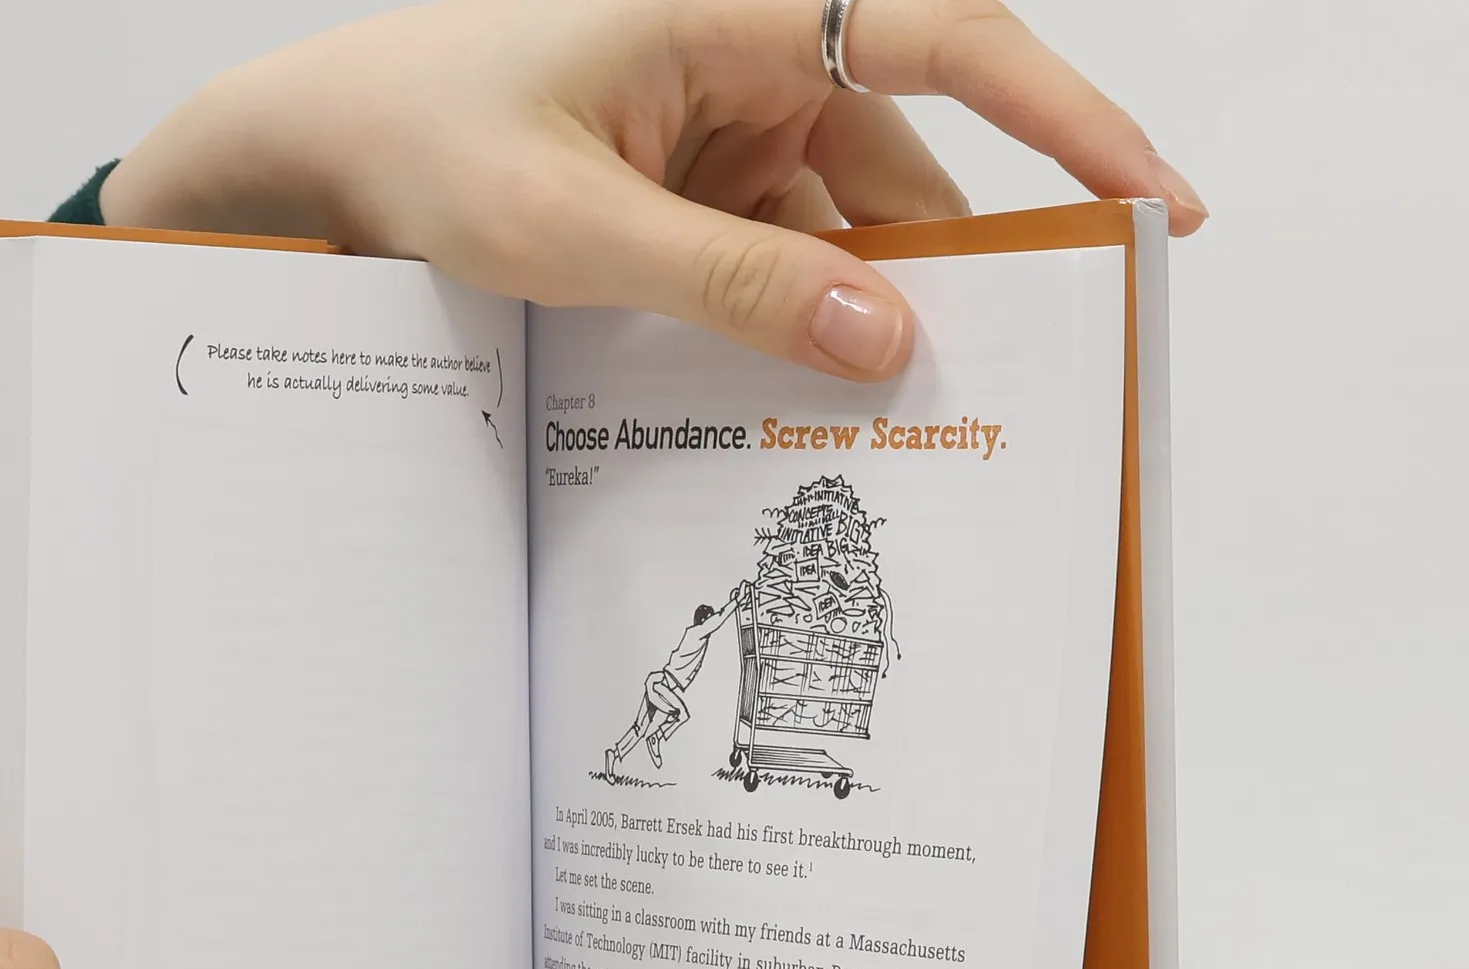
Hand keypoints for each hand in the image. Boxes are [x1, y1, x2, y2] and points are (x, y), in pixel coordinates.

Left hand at [103, 0, 1205, 383]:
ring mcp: (721, 126)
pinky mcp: (691, 187)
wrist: (317, 155)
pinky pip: (778, 258)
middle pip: (907, 166)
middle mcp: (749, 54)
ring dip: (864, 320)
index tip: (1151, 205)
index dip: (1069, 122)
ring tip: (902, 427)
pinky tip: (804, 401)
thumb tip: (882, 340)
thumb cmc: (421, 142)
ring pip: (845, 231)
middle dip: (955, 274)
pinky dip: (795, 326)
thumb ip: (731, 284)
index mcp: (737, 9)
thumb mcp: (575, 227)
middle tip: (1023, 383)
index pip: (949, 46)